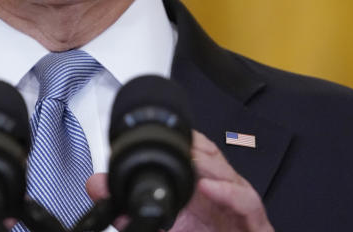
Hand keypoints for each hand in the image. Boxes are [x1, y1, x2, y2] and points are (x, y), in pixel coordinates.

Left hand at [85, 131, 272, 231]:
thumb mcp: (164, 224)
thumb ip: (129, 208)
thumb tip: (97, 187)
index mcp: (203, 187)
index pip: (196, 151)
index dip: (183, 139)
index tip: (164, 130)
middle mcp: (223, 191)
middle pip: (214, 158)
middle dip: (198, 147)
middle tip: (176, 142)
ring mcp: (240, 205)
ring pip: (230, 176)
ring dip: (210, 165)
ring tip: (190, 160)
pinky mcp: (255, 223)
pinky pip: (245, 203)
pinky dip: (228, 193)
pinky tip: (207, 187)